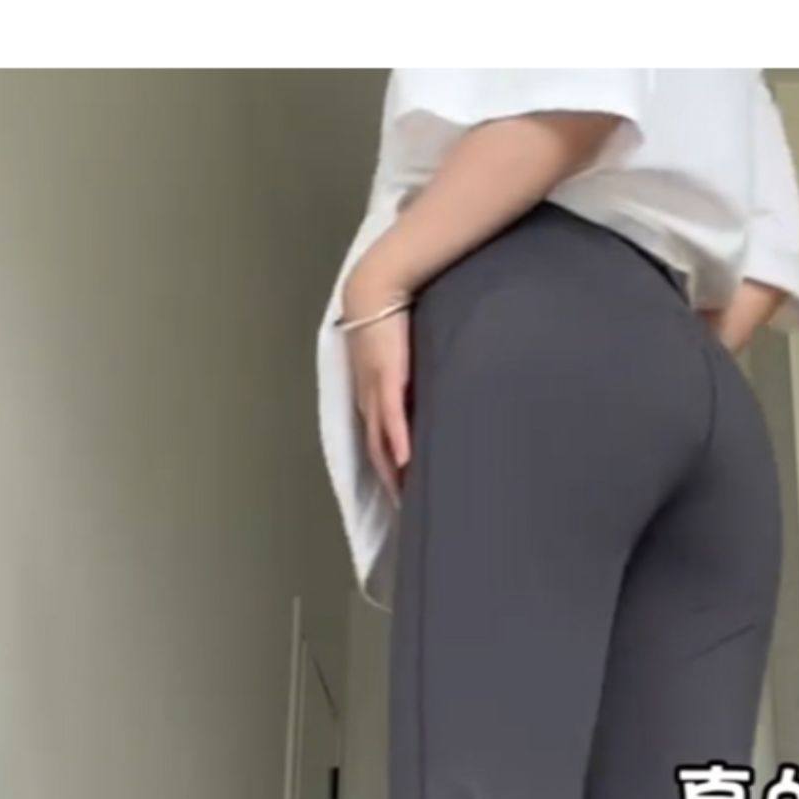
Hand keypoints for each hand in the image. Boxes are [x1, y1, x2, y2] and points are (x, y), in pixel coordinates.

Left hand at [344, 260, 411, 501]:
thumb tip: (429, 392)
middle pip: (377, 455)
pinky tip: (408, 464)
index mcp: (372, 397)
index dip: (389, 473)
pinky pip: (392, 419)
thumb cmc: (391, 315)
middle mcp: (369, 401)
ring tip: (408, 502)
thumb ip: (413, 376)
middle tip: (406, 514)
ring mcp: (375, 392)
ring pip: (382, 444)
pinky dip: (398, 443)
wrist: (378, 285)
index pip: (378, 445)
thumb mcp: (402, 353)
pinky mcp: (387, 379)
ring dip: (393, 475)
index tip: (402, 498)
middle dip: (390, 485)